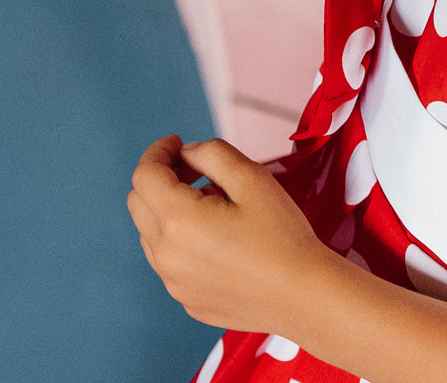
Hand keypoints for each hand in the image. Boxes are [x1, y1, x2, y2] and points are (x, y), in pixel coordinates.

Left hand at [127, 135, 334, 334]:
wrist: (307, 297)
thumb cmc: (283, 237)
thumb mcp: (251, 178)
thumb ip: (211, 153)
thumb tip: (187, 153)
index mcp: (178, 221)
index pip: (144, 175)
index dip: (158, 152)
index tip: (175, 144)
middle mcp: (167, 256)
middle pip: (139, 204)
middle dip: (160, 180)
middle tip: (194, 171)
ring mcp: (175, 283)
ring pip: (151, 235)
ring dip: (168, 212)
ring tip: (210, 206)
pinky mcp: (189, 301)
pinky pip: (170, 264)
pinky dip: (181, 244)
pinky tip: (217, 240)